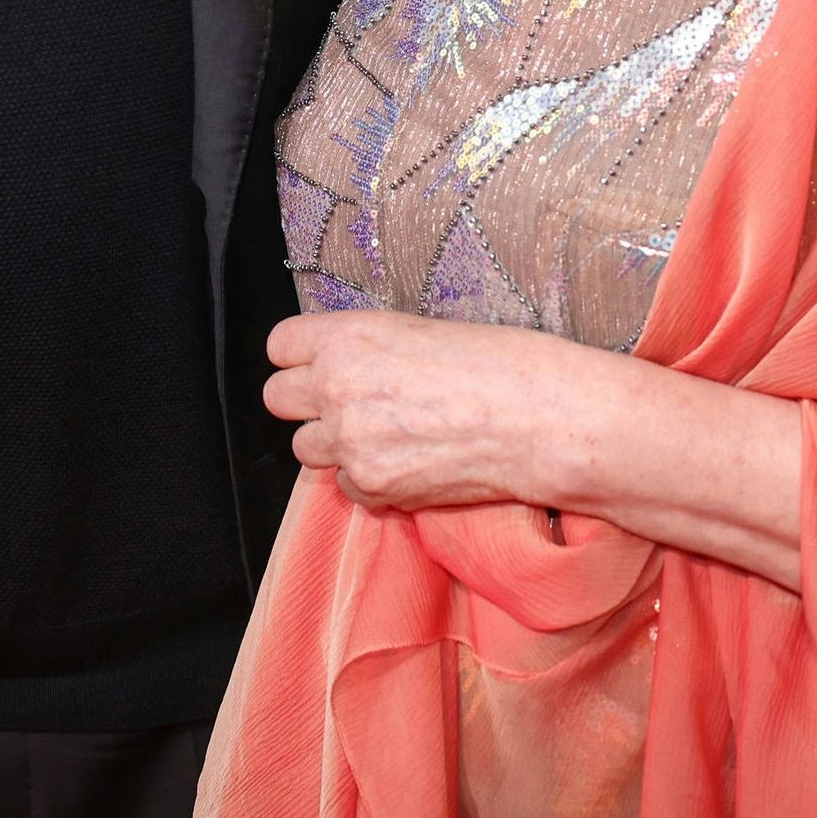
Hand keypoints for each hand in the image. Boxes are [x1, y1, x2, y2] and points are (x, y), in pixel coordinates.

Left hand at [264, 309, 622, 514]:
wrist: (538, 419)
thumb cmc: (498, 364)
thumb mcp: (418, 331)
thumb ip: (366, 349)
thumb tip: (344, 365)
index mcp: (347, 337)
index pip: (280, 346)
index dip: (302, 356)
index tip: (318, 364)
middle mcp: (336, 387)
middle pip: (278, 399)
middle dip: (308, 402)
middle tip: (347, 404)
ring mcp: (350, 442)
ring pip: (305, 448)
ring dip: (335, 444)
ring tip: (384, 435)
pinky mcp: (373, 486)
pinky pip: (346, 486)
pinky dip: (369, 479)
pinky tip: (409, 462)